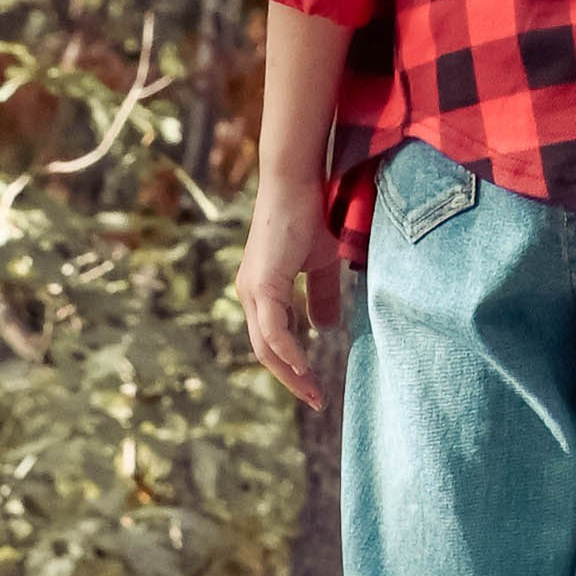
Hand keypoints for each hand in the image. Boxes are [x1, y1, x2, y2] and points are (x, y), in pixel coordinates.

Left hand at [235, 171, 341, 409]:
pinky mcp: (262, 282)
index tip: (315, 387)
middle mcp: (249, 294)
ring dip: (290, 372)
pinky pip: (273, 328)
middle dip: (291, 379)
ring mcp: (252, 289)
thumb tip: (326, 330)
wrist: (297, 177)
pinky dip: (288, 349)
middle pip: (266, 352)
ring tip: (313, 391)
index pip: (273, 341)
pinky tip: (304, 365)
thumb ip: (321, 296)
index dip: (292, 366)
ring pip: (266, 345)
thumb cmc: (310, 212)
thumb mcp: (321, 262)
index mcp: (261, 292)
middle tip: (316, 399)